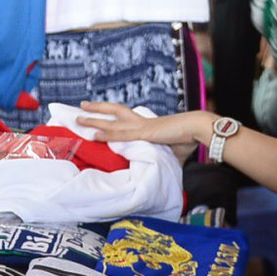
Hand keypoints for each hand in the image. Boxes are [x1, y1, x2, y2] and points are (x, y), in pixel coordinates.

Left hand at [76, 102, 210, 157]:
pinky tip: (94, 133)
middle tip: (83, 105)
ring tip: (78, 116)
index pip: (127, 119)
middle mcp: (142, 122)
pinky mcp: (143, 133)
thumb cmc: (190, 138)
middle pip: (115, 111)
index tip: (102, 116)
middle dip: (98, 108)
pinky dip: (106, 133)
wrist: (198, 128)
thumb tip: (169, 170)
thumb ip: (168, 158)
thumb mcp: (175, 151)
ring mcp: (141, 126)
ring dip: (94, 119)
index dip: (113, 117)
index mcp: (149, 125)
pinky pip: (120, 133)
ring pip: (112, 120)